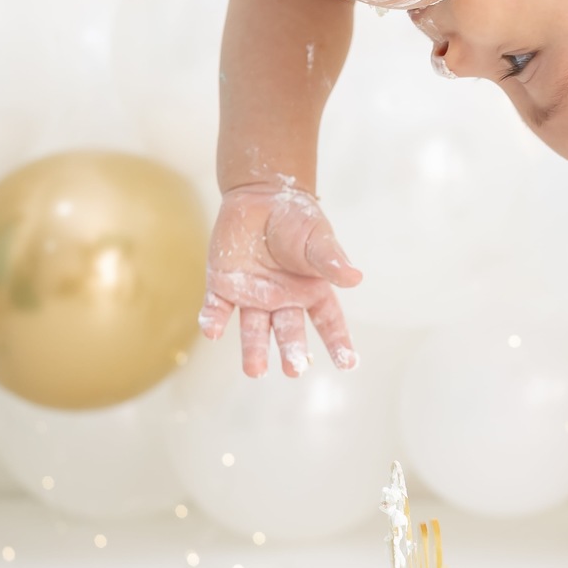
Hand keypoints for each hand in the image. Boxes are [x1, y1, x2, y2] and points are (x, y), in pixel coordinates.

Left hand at [199, 183, 362, 378]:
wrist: (260, 196)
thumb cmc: (296, 218)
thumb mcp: (317, 236)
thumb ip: (331, 260)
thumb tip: (355, 278)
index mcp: (310, 291)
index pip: (328, 322)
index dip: (338, 343)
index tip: (348, 364)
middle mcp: (282, 300)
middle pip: (288, 331)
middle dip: (291, 350)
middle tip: (293, 369)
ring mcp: (252, 296)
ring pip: (253, 329)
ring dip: (253, 350)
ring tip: (255, 371)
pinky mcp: (224, 285)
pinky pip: (217, 307)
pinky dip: (213, 320)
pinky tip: (212, 332)